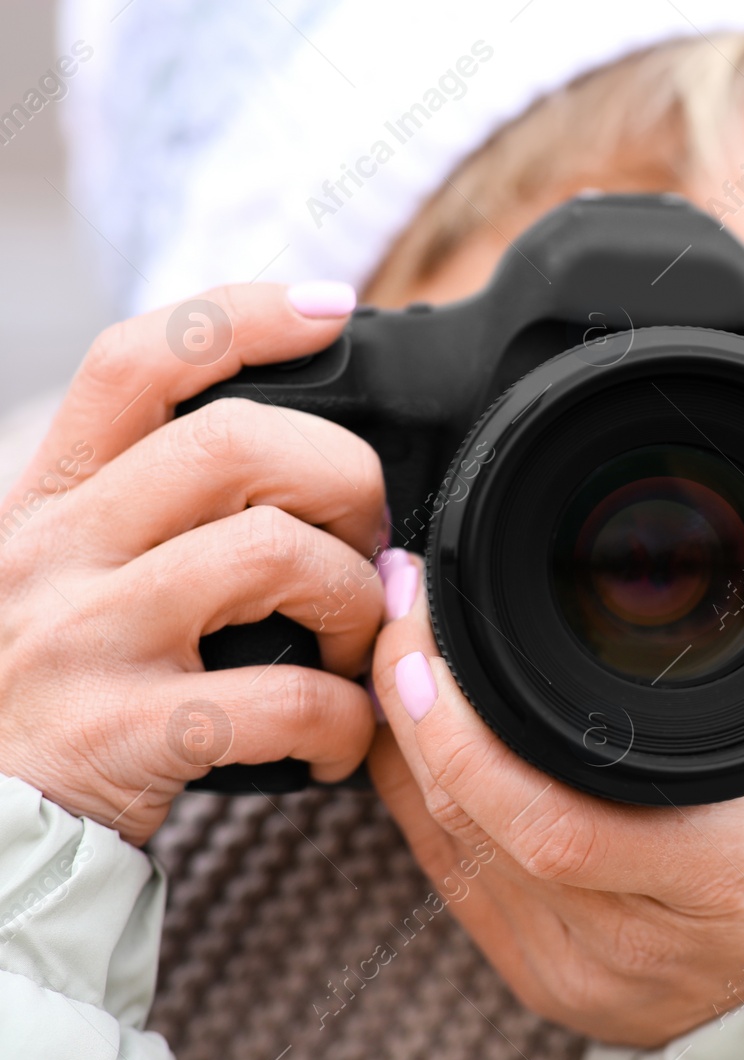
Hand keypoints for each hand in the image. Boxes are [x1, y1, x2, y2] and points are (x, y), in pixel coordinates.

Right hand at [0, 282, 386, 843]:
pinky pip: (284, 697)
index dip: (241, 315)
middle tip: (367, 542)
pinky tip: (339, 739)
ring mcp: (82, 641)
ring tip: (360, 644)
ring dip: (356, 597)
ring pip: (272, 554)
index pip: (136, 362)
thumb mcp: (65, 576)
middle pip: (232, 442)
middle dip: (341, 478)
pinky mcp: (121, 736)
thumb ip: (146, 508)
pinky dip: (345, 718)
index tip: (332, 306)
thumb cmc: (50, 698)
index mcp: (46, 502)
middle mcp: (52, 552)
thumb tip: (287, 451)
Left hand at [367, 528, 743, 1045]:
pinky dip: (427, 798)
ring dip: (414, 747)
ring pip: (451, 850)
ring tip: (406, 650)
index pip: (554, 825)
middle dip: (418, 709)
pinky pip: (451, 880)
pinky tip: (425, 731)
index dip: (464, 736)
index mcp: (729, 877)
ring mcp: (582, 969)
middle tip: (406, 606)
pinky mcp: (546, 976)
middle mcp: (642, 941)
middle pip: (480, 824)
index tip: (431, 640)